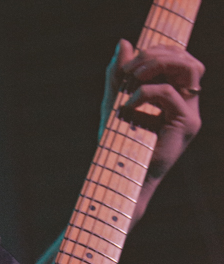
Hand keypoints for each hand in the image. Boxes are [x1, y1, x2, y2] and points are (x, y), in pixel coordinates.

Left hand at [100, 39, 203, 222]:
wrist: (120, 180)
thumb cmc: (117, 145)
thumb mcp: (113, 102)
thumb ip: (118, 74)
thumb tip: (125, 42)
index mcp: (174, 96)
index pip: (178, 59)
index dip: (157, 51)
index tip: (128, 63)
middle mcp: (187, 103)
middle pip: (187, 58)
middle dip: (157, 54)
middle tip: (130, 67)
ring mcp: (190, 114)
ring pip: (191, 68)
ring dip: (160, 64)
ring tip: (134, 76)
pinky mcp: (187, 124)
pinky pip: (172, 94)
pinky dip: (148, 92)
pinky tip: (130, 103)